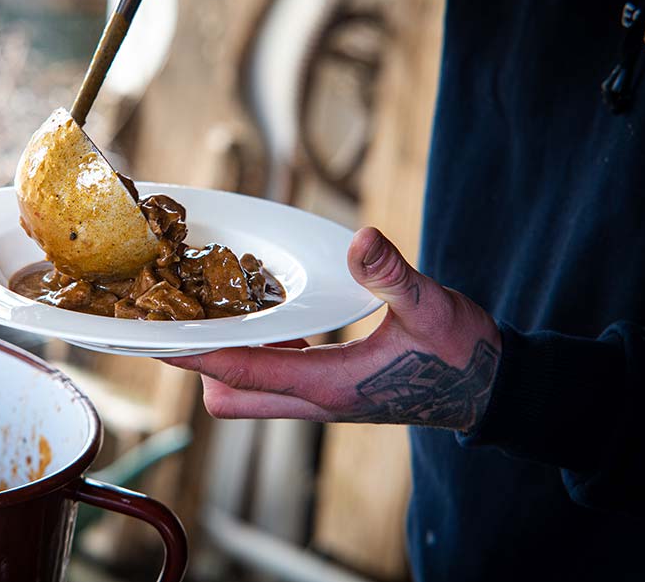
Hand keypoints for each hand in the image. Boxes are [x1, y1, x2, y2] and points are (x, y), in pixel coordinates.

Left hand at [164, 227, 502, 431]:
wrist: (489, 389)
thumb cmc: (462, 352)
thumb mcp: (432, 307)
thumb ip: (394, 276)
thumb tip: (362, 241)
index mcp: (330, 385)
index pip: (242, 371)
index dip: (194, 354)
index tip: (154, 338)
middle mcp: (315, 402)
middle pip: (230, 398)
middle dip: (199, 365)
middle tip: (184, 318)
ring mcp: (320, 403)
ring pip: (248, 395)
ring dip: (226, 362)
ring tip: (218, 312)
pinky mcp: (328, 395)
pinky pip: (272, 383)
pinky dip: (254, 357)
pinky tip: (268, 320)